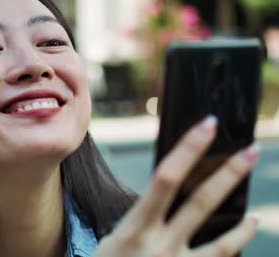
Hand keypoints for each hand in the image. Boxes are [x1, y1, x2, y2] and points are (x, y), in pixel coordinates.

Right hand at [93, 116, 258, 256]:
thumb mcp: (114, 242)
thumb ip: (139, 222)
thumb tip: (165, 198)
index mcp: (135, 228)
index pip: (166, 178)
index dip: (188, 149)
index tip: (207, 126)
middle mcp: (160, 245)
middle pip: (201, 202)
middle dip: (228, 174)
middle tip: (251, 151)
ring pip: (221, 241)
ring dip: (242, 224)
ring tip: (258, 212)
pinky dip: (235, 244)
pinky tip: (245, 231)